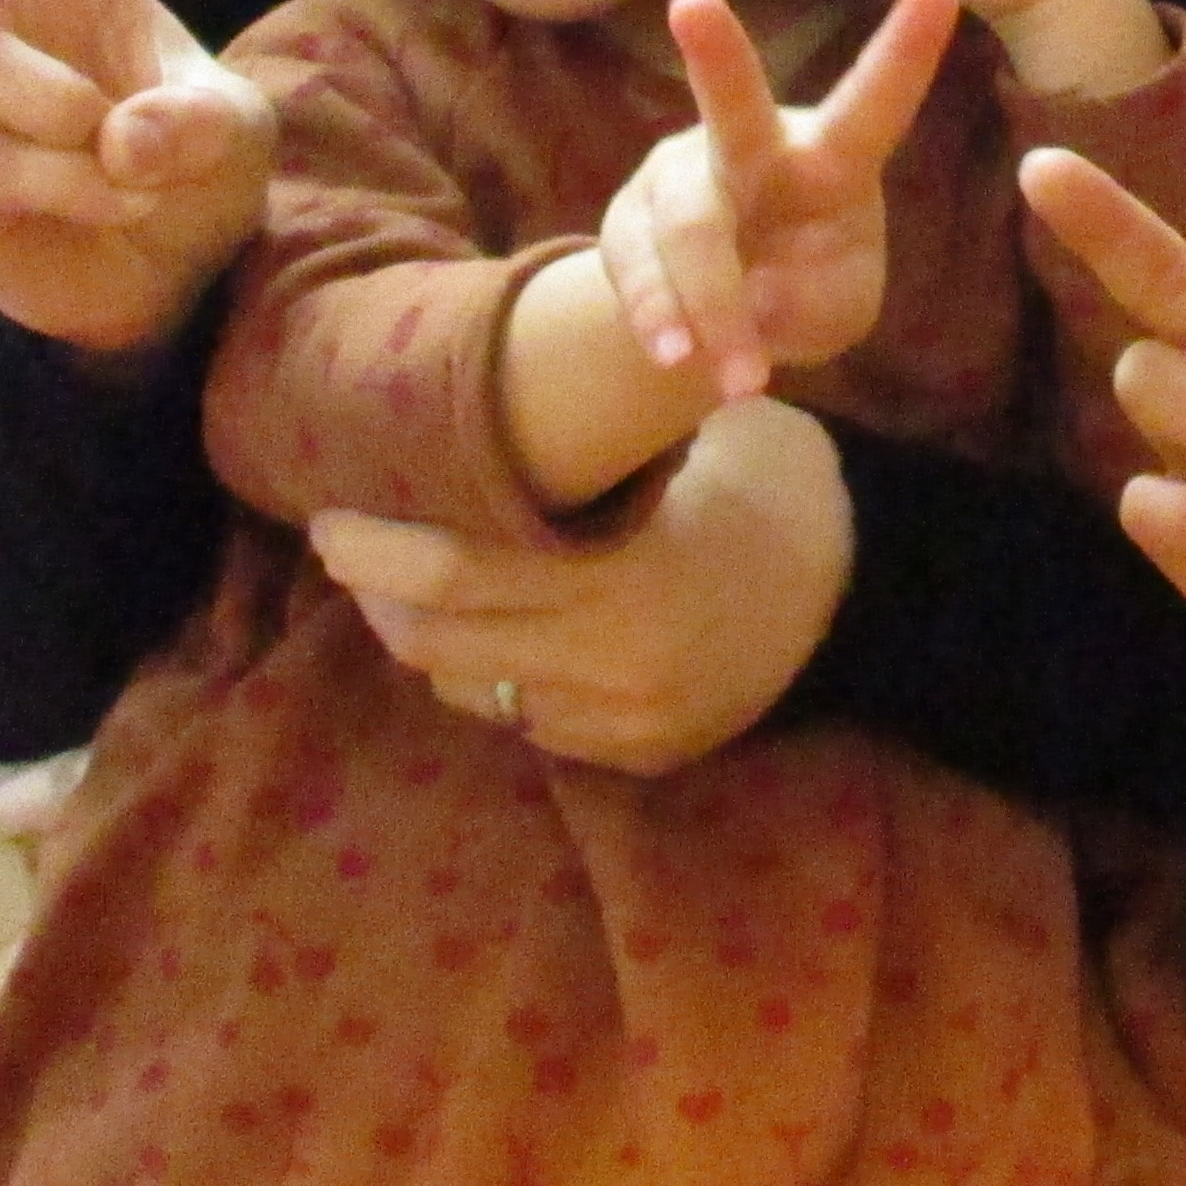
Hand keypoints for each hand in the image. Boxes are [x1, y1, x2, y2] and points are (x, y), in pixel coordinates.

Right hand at [0, 0, 274, 354]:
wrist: (155, 284)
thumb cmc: (185, 167)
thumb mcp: (233, 132)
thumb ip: (198, 123)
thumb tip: (120, 140)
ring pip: (7, 84)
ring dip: (93, 131)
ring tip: (127, 165)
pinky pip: (13, 169)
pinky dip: (84, 194)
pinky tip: (97, 207)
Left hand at [304, 394, 853, 771]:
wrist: (856, 589)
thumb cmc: (752, 490)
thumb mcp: (669, 458)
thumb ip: (571, 466)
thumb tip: (445, 427)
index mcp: (621, 580)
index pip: (455, 576)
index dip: (373, 551)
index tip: (329, 517)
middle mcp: (614, 667)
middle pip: (442, 645)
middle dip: (378, 598)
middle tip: (349, 550)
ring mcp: (622, 726)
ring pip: (473, 692)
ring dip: (431, 641)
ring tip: (412, 587)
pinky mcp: (634, 758)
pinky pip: (528, 721)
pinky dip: (499, 674)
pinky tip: (500, 630)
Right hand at [597, 0, 960, 400]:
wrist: (723, 316)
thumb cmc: (807, 284)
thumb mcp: (837, 308)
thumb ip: (813, 305)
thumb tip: (750, 303)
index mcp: (833, 156)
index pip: (875, 101)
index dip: (907, 48)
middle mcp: (754, 146)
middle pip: (734, 105)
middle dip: (718, 54)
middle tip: (693, 4)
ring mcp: (681, 175)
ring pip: (689, 229)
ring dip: (712, 307)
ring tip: (740, 378)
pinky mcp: (628, 218)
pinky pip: (638, 266)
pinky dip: (660, 317)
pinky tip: (677, 358)